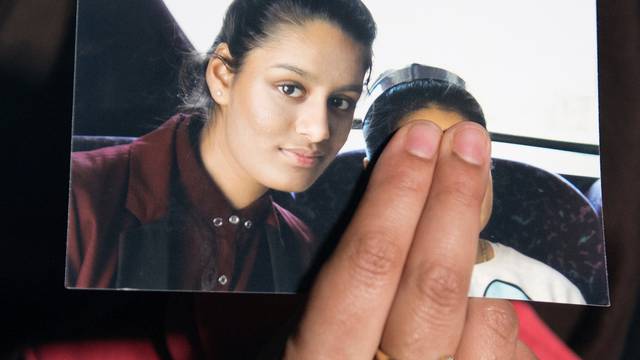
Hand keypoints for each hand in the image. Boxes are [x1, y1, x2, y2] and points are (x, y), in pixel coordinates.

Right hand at [285, 121, 535, 358]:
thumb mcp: (299, 336)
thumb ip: (337, 285)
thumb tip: (387, 195)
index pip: (367, 268)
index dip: (397, 197)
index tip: (417, 141)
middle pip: (436, 284)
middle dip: (455, 200)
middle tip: (466, 143)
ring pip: (484, 314)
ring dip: (483, 248)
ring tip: (473, 196)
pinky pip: (506, 342)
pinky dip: (498, 296)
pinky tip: (480, 272)